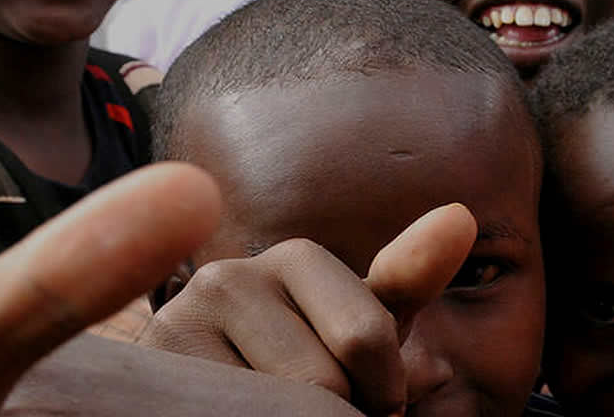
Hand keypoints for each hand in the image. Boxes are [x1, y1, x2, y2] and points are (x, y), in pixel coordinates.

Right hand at [141, 203, 477, 416]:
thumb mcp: (362, 334)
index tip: (372, 399)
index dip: (380, 390)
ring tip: (269, 410)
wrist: (214, 400)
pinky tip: (233, 411)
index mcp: (295, 259)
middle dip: (335, 413)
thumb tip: (459, 216)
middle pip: (323, 381)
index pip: (366, 337)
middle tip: (309, 408)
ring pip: (280, 405)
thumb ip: (406, 281)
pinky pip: (237, 412)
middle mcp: (229, 276)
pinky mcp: (153, 369)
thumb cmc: (305, 372)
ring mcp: (180, 321)